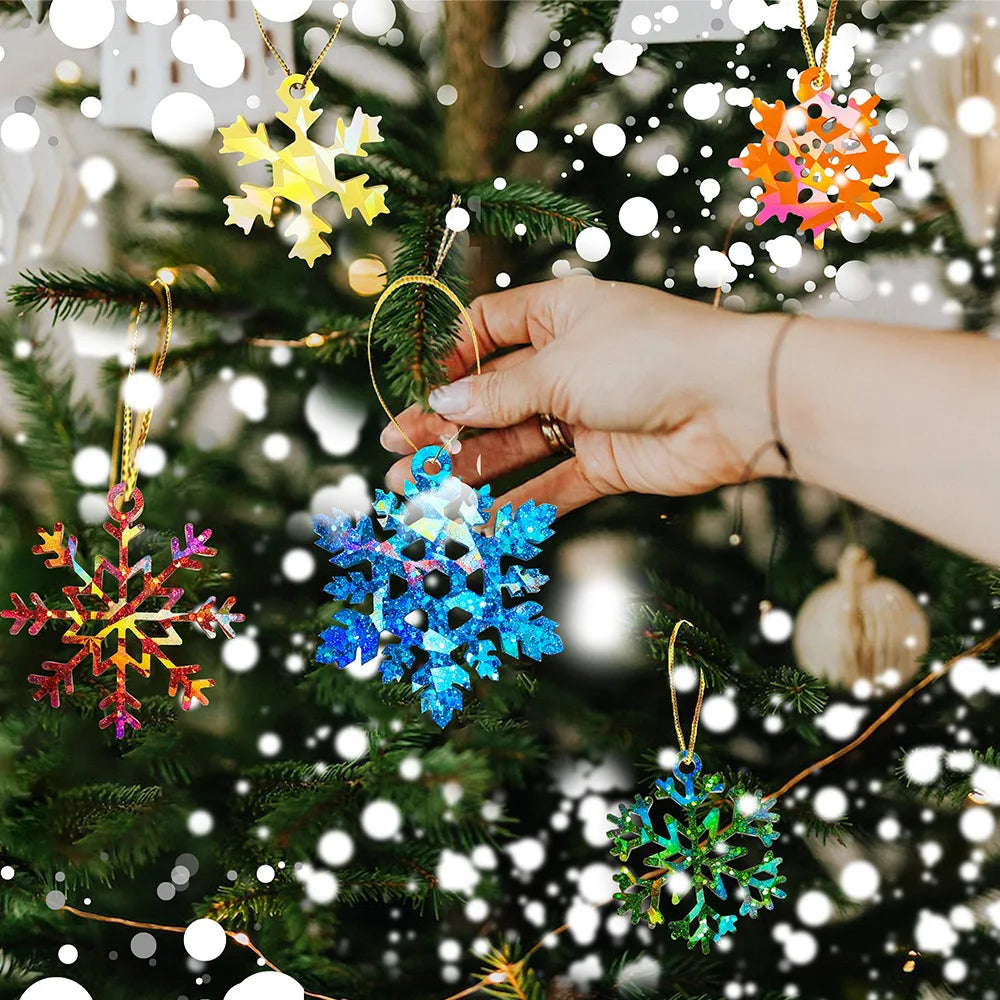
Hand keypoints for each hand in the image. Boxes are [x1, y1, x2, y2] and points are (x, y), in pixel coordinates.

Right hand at [380, 276, 783, 515]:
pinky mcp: (603, 462)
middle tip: (397, 451)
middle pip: (492, 396)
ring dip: (469, 469)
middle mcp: (568, 363)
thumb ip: (498, 395)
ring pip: (515, 444)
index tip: (415, 389)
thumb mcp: (560, 367)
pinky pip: (550, 485)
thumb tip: (441, 405)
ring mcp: (585, 415)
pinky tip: (476, 523)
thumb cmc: (650, 357)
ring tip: (419, 492)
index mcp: (558, 316)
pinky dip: (516, 506)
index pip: (487, 329)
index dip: (448, 358)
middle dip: (445, 424)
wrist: (736, 404)